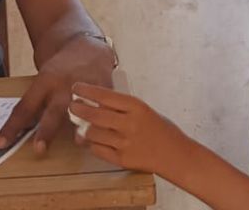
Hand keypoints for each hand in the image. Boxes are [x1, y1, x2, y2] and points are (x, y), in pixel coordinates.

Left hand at [0, 35, 113, 153]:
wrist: (87, 48)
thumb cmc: (61, 69)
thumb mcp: (44, 79)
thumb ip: (35, 103)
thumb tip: (19, 130)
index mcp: (45, 81)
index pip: (25, 107)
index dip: (13, 126)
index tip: (1, 144)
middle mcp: (65, 85)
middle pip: (54, 110)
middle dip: (46, 130)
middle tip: (39, 149)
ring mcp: (86, 87)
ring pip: (83, 109)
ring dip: (81, 127)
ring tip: (80, 141)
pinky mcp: (105, 90)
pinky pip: (103, 108)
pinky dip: (102, 122)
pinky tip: (101, 134)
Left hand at [69, 83, 191, 174]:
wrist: (175, 155)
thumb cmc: (160, 129)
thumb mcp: (143, 111)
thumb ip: (120, 108)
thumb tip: (94, 104)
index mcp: (136, 107)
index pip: (105, 96)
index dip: (87, 91)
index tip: (76, 88)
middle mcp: (129, 124)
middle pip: (94, 115)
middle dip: (78, 109)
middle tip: (72, 106)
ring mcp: (125, 143)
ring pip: (92, 134)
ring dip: (83, 129)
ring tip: (80, 125)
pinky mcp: (121, 160)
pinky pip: (97, 150)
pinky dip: (92, 144)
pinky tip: (91, 140)